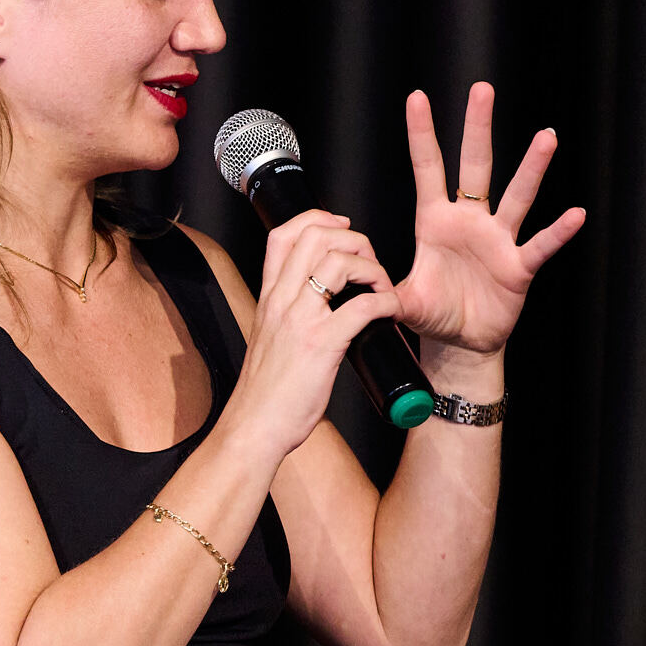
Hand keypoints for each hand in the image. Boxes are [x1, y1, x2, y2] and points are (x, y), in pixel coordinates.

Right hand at [225, 208, 398, 459]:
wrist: (254, 426)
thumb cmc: (265, 391)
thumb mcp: (270, 338)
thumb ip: (288, 315)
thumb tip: (321, 303)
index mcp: (269, 298)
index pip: (284, 235)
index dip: (318, 219)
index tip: (342, 229)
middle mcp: (281, 301)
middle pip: (316, 236)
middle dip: (354, 239)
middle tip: (369, 264)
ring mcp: (301, 320)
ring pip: (339, 262)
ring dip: (373, 268)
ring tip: (380, 289)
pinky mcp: (322, 344)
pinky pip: (363, 306)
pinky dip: (386, 302)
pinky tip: (390, 312)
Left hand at [394, 83, 585, 355]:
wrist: (461, 342)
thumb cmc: (432, 311)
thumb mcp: (399, 298)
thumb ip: (378, 289)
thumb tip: (350, 285)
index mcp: (435, 221)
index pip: (427, 169)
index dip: (422, 135)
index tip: (416, 97)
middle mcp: (469, 221)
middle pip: (475, 166)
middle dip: (477, 129)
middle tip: (481, 89)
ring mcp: (497, 240)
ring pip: (517, 197)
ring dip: (531, 168)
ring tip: (546, 136)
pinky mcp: (518, 267)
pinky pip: (540, 245)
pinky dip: (557, 232)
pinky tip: (575, 214)